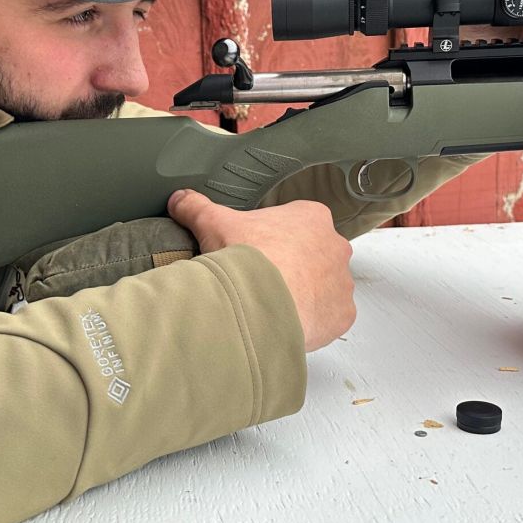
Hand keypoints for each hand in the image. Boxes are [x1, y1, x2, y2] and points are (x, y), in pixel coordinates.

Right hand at [168, 189, 355, 352]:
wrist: (258, 303)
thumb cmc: (246, 259)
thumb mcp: (213, 224)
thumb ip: (197, 207)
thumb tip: (180, 199)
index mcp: (311, 217)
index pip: (296, 224)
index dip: (273, 239)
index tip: (256, 253)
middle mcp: (334, 247)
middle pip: (313, 256)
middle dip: (292, 267)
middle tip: (262, 280)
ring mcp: (342, 282)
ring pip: (323, 288)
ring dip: (304, 295)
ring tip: (272, 305)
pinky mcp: (342, 314)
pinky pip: (329, 317)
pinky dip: (312, 322)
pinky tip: (287, 322)